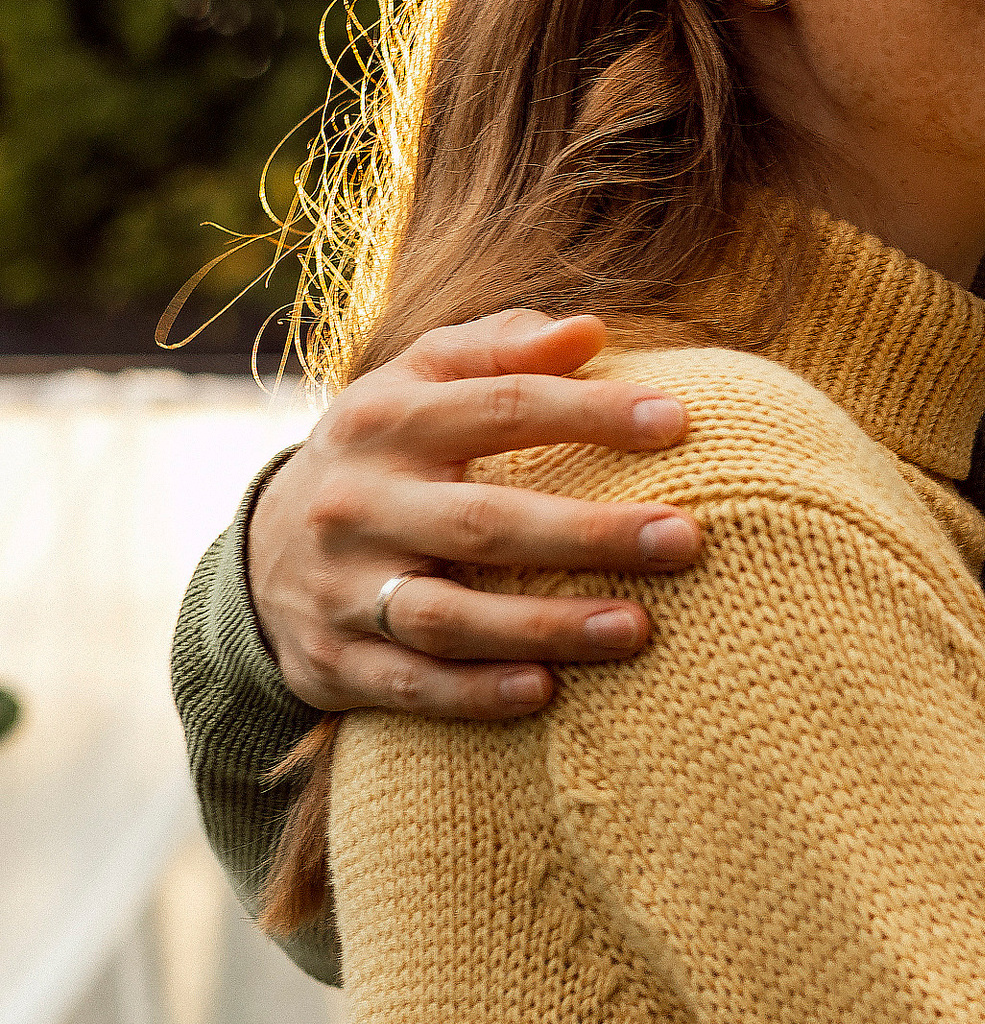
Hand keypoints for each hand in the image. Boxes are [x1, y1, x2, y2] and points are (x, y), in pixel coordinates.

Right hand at [247, 310, 705, 717]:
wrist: (262, 551)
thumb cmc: (383, 451)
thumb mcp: (418, 383)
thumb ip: (498, 347)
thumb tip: (589, 330)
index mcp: (386, 419)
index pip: (502, 407)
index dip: (591, 413)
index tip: (678, 423)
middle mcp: (359, 503)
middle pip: (484, 521)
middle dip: (590, 533)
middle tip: (684, 539)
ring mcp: (343, 588)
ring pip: (447, 616)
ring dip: (545, 626)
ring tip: (638, 629)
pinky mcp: (334, 662)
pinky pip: (411, 686)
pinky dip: (476, 693)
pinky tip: (547, 692)